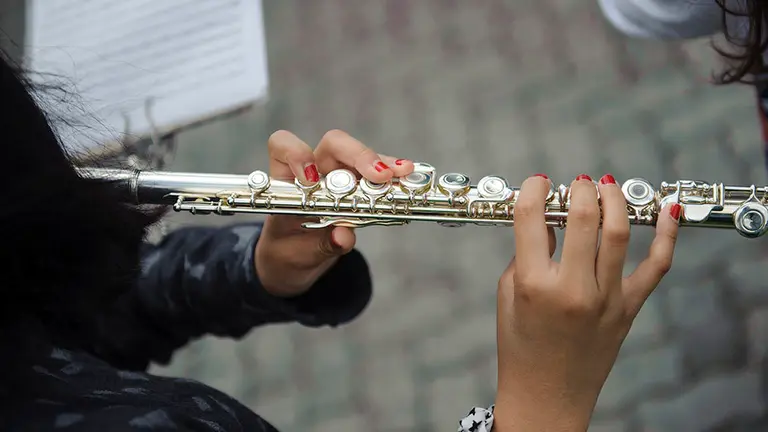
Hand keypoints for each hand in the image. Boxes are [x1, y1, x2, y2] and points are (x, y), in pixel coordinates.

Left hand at [254, 129, 413, 297]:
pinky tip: (408, 182)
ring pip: (361, 157)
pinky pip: (378, 177)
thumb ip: (322, 244)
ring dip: (383, 164)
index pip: (284, 145)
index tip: (311, 180)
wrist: (296, 260)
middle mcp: (315, 170)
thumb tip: (344, 236)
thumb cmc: (290, 249)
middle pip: (335, 144)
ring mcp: (340, 176)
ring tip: (403, 173)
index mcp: (288, 179)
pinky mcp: (360, 188)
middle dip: (358, 155)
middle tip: (379, 175)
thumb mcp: (301, 252)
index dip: (297, 153)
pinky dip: (394, 180)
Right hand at [494, 173, 680, 430]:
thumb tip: (548, 222)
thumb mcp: (508, 296)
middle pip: (583, 218)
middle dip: (580, 189)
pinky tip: (666, 212)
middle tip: (577, 183)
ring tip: (607, 186)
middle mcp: (572, 289)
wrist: (547, 396)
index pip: (531, 218)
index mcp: (534, 285)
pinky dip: (666, 236)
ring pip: (619, 233)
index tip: (539, 182)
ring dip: (614, 200)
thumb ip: (525, 256)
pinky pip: (656, 267)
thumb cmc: (520, 348)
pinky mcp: (628, 310)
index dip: (534, 190)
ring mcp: (606, 299)